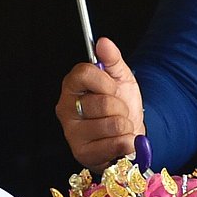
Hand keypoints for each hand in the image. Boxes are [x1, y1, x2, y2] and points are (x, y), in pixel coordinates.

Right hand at [56, 36, 145, 169]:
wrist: (130, 133)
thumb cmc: (121, 105)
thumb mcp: (120, 78)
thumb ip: (112, 59)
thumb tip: (103, 42)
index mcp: (72, 87)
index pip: (84, 73)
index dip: (107, 82)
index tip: (113, 89)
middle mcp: (66, 109)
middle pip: (103, 102)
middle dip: (121, 108)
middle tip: (118, 113)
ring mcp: (72, 133)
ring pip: (113, 124)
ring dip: (125, 126)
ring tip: (120, 128)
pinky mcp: (82, 154)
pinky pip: (116, 144)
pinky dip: (127, 142)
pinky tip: (120, 142)